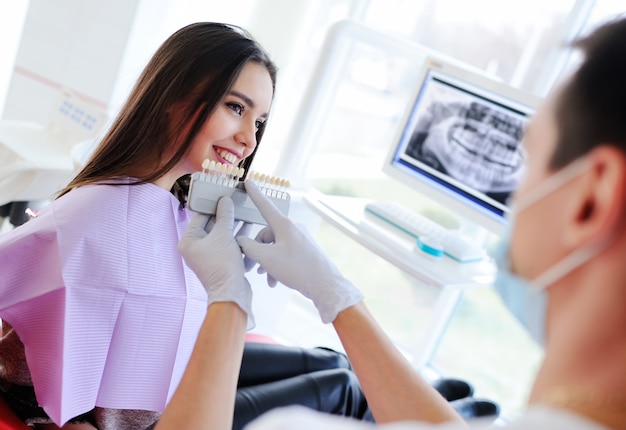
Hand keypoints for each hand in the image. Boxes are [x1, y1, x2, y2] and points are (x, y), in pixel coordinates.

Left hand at [178, 197, 253, 327]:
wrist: (232, 292)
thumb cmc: (222, 265)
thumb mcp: (224, 235)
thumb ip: (225, 215)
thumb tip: (225, 200)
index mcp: (188, 241)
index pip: (200, 216)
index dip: (212, 205)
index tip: (223, 195)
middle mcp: (196, 248)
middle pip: (211, 225)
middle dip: (225, 214)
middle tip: (235, 201)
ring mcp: (208, 255)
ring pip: (221, 234)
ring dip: (233, 224)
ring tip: (244, 211)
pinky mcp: (221, 261)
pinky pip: (228, 243)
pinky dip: (236, 236)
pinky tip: (248, 225)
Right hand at [236, 182, 362, 322]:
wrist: (325, 285)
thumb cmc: (297, 269)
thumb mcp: (267, 258)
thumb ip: (249, 247)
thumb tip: (241, 241)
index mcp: (284, 225)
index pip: (265, 205)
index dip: (254, 194)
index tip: (248, 181)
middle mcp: (293, 229)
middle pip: (267, 234)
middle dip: (259, 251)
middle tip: (257, 268)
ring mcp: (300, 239)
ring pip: (275, 247)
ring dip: (268, 262)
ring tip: (267, 277)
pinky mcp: (305, 250)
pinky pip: (285, 254)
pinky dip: (278, 266)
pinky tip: (275, 281)